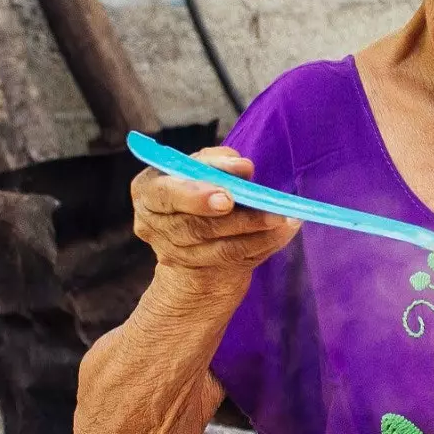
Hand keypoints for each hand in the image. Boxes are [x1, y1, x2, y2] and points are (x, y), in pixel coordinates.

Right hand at [131, 146, 299, 296]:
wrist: (195, 229)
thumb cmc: (200, 184)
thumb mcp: (204, 166)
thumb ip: (218, 163)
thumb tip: (242, 168)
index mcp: (148, 190)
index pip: (166, 194)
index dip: (196, 196)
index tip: (228, 197)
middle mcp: (152, 225)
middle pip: (193, 227)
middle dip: (234, 221)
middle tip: (268, 213)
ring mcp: (172, 252)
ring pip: (216, 248)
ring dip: (256, 232)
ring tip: (285, 219)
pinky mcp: (196, 270)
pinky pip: (232, 258)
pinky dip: (262, 244)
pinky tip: (284, 232)